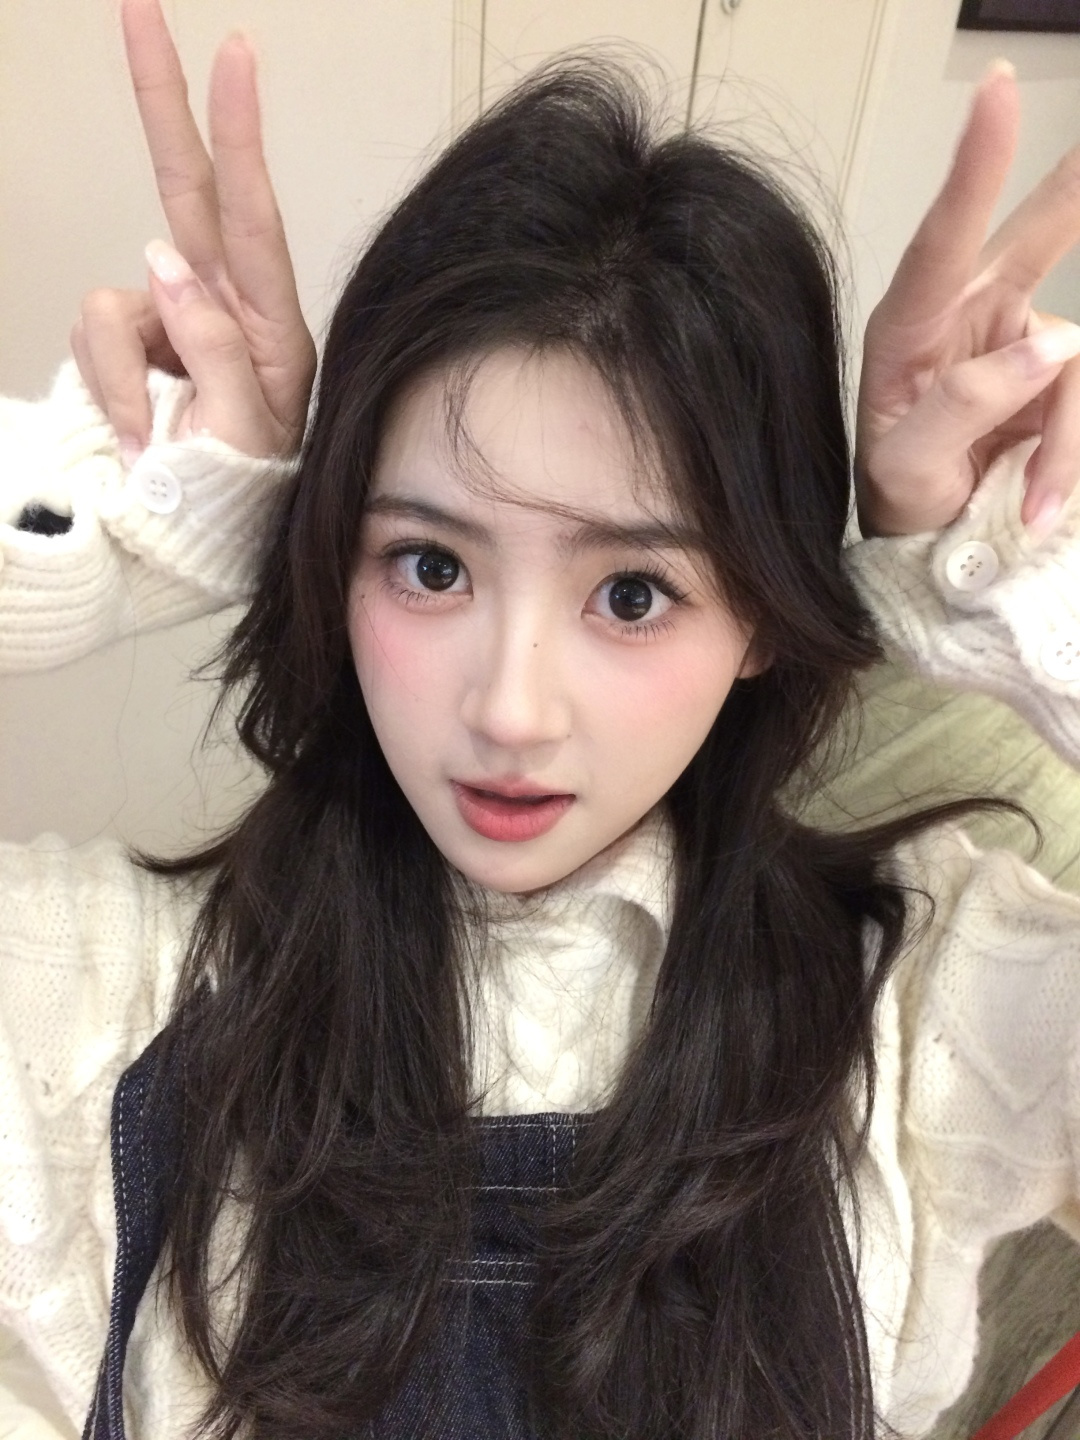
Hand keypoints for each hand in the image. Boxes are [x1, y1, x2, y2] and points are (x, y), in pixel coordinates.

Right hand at [70, 0, 315, 460]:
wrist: (195, 545)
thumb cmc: (241, 498)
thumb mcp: (246, 437)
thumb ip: (212, 349)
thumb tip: (162, 261)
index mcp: (270, 326)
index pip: (253, 216)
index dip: (239, 134)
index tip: (237, 52)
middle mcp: (219, 306)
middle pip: (185, 188)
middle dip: (162, 103)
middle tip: (139, 7)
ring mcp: (165, 320)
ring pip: (109, 300)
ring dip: (118, 374)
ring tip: (152, 437)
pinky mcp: (126, 342)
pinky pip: (89, 335)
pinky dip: (102, 385)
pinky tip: (133, 427)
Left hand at [856, 63, 1079, 538]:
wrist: (923, 541)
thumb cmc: (896, 498)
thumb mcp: (905, 470)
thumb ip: (961, 407)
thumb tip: (1050, 347)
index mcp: (909, 327)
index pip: (942, 241)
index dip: (975, 168)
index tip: (997, 94)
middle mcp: (968, 316)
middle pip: (1037, 233)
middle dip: (1075, 186)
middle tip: (1066, 125)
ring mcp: (1021, 342)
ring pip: (1078, 363)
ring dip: (1066, 444)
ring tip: (1032, 505)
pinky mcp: (1056, 376)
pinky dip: (1072, 459)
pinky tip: (1043, 503)